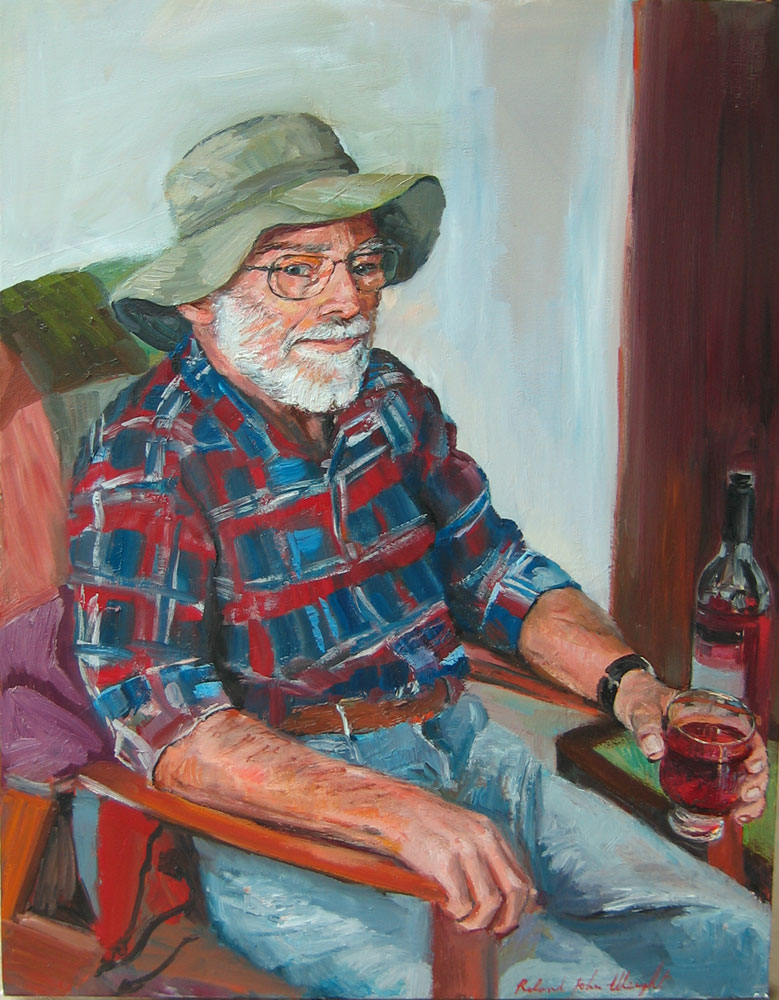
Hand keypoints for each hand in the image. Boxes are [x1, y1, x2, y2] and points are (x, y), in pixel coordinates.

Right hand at [393, 794, 535, 935]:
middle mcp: (483, 838)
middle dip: (505, 920)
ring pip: (489, 902)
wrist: (396, 808)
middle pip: (514, 893)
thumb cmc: (429, 826)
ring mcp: (464, 848)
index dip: (518, 910)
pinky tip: (444, 905)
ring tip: (460, 917)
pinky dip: (456, 912)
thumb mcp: (466, 831)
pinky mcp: (443, 861)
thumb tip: (516, 892)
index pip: (523, 881)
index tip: (502, 923)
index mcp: (491, 832)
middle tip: (487, 929)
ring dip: (476, 920)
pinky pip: (462, 902)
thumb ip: (488, 855)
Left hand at [613, 670, 768, 823]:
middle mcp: (720, 735)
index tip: (751, 767)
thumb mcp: (642, 711)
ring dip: (750, 799)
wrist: (631, 705)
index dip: (758, 752)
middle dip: (757, 782)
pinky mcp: (702, 768)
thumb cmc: (642, 701)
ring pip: (743, 777)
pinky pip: (725, 785)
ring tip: (739, 816)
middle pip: (751, 760)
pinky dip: (733, 802)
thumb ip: (646, 728)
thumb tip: (654, 751)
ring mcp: (713, 753)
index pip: (747, 733)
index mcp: (712, 716)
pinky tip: (731, 817)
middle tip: (745, 798)